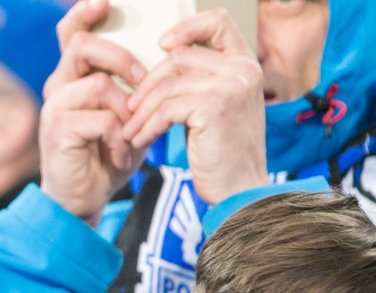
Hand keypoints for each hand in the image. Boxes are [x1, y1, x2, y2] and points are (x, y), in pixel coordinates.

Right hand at [38, 0, 145, 226]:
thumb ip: (140, 86)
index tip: (105, 1)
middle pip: (82, 45)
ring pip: (98, 84)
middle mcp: (59, 87)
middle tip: (144, 79)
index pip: (73, 32)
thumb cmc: (108, 155)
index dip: (85, 12)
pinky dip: (119, 137)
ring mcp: (54, 108)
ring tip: (132, 134)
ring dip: (126, 108)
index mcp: (74, 77)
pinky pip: (99, 118)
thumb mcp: (130, 114)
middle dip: (120, 57)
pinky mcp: (57, 131)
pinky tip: (121, 155)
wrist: (84, 199)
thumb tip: (174, 56)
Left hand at [124, 8, 266, 204]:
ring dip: (142, 110)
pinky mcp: (214, 107)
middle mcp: (243, 69)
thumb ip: (200, 83)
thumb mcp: (217, 109)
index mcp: (245, 64)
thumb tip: (165, 66)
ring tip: (130, 130)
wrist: (240, 189)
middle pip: (179, 58)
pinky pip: (166, 108)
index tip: (161, 46)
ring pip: (167, 85)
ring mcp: (231, 86)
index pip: (218, 21)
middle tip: (131, 110)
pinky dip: (147, 125)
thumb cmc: (223, 154)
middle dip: (148, 85)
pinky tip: (140, 140)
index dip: (187, 27)